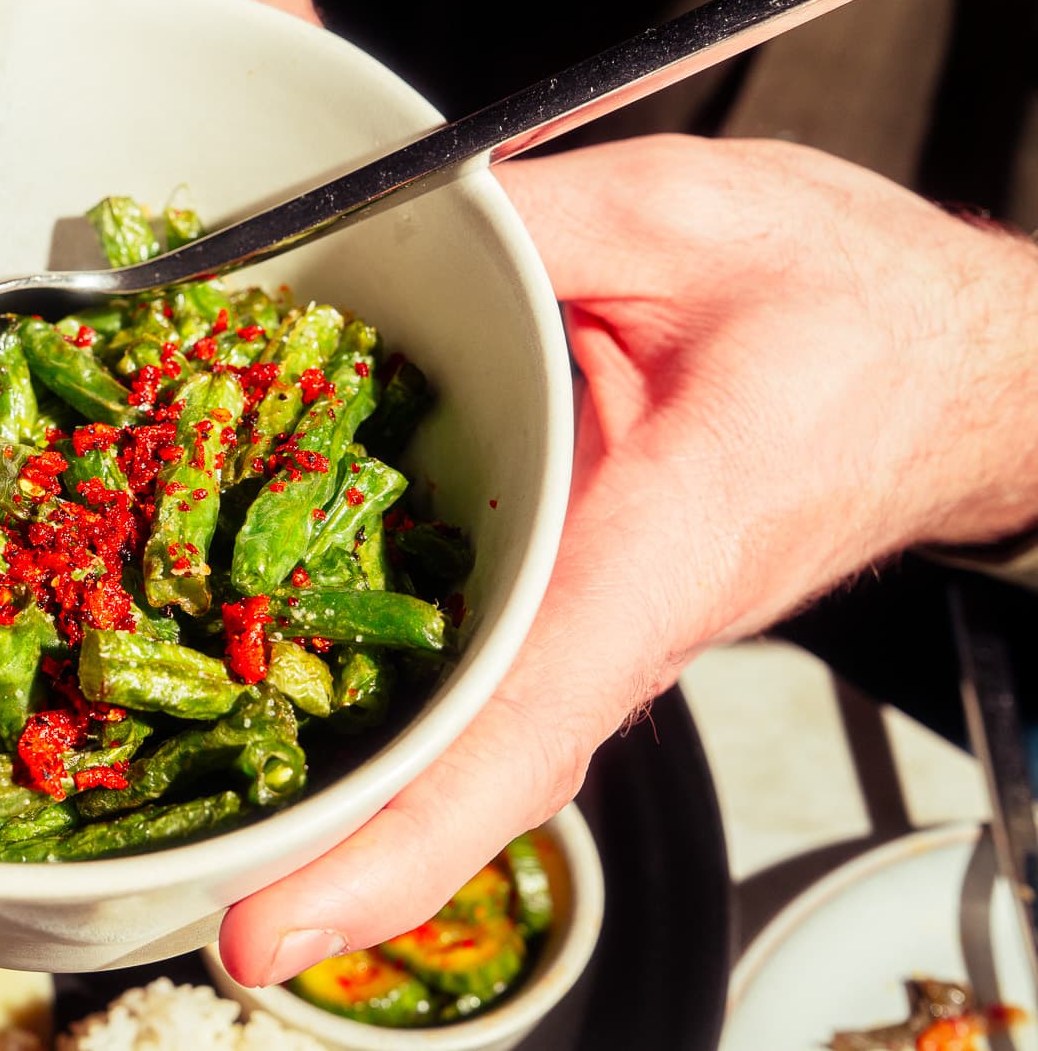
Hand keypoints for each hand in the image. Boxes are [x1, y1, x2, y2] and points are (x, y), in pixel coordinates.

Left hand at [221, 134, 1037, 984]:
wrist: (946, 369)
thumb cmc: (857, 306)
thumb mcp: (689, 212)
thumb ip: (526, 219)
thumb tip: (364, 227)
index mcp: (663, 540)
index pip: (520, 721)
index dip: (393, 839)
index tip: (270, 927)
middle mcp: (623, 621)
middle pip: (466, 773)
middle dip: (329, 856)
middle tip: (194, 908)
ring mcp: (600, 630)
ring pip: (465, 747)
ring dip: (340, 800)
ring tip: (201, 837)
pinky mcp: (580, 609)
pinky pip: (474, 684)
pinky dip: (379, 716)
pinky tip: (271, 705)